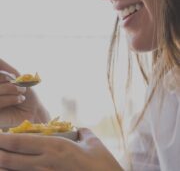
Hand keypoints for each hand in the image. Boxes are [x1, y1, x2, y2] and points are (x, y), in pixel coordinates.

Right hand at [0, 59, 49, 127]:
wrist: (34, 112)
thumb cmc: (26, 94)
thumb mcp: (16, 77)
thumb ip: (1, 65)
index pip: (0, 73)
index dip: (7, 76)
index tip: (16, 81)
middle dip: (12, 82)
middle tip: (21, 88)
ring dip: (14, 89)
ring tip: (21, 95)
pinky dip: (11, 99)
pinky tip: (18, 101)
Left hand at [0, 128, 121, 170]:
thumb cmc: (101, 163)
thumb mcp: (93, 141)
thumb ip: (83, 132)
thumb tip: (78, 129)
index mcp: (56, 147)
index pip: (21, 142)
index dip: (4, 138)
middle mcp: (46, 163)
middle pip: (11, 159)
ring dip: (4, 164)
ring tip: (1, 156)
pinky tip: (13, 168)